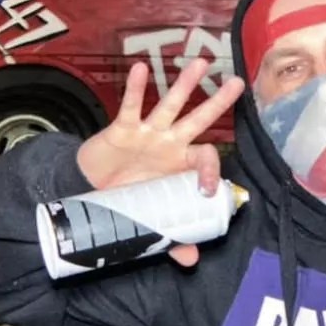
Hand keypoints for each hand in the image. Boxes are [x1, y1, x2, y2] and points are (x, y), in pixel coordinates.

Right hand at [77, 58, 244, 266]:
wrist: (89, 193)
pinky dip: (135, 88)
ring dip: (185, 84)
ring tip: (200, 64)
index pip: (206, 160)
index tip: (209, 189)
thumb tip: (191, 261)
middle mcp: (169, 144)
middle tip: (237, 83)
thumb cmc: (126, 201)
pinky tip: (141, 69)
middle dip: (218, 102)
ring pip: (170, 105)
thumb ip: (172, 237)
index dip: (212, 171)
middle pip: (199, 120)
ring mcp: (148, 134)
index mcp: (180, 166)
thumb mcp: (151, 221)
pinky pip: (131, 106)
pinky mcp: (122, 128)